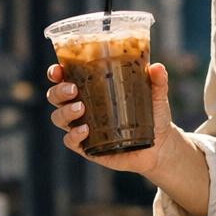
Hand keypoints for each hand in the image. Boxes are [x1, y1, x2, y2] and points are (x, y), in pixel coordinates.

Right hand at [45, 60, 173, 176]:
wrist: (160, 146)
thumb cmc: (153, 114)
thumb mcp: (156, 96)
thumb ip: (158, 81)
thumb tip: (158, 67)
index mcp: (92, 89)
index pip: (65, 78)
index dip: (56, 73)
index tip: (58, 70)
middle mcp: (82, 107)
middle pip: (55, 97)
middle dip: (58, 91)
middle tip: (73, 89)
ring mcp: (82, 127)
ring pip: (59, 118)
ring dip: (64, 111)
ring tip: (80, 109)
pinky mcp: (87, 147)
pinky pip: (70, 141)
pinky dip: (73, 135)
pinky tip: (85, 130)